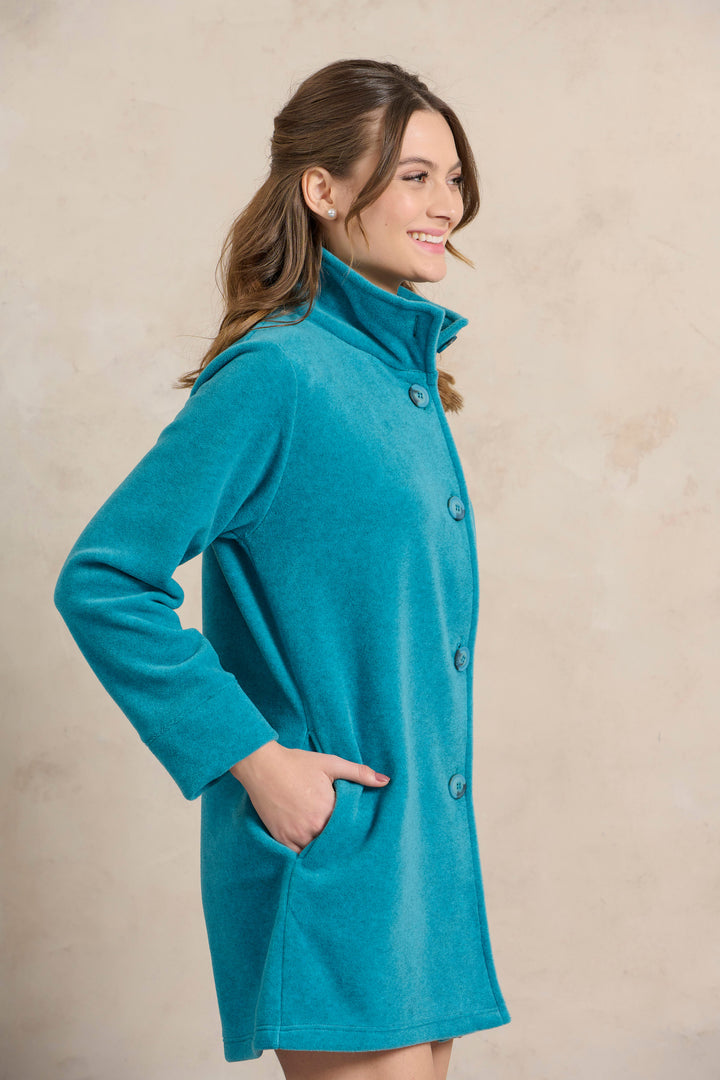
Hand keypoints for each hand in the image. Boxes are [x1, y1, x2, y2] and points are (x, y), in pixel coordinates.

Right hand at [230, 740, 390, 852]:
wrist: (262, 765)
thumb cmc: (297, 763)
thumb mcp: (331, 763)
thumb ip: (359, 773)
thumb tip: (386, 781)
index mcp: (329, 809)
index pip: (350, 829)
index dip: (355, 831)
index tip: (361, 833)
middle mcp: (314, 826)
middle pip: (335, 843)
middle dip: (341, 842)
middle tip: (350, 846)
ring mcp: (296, 834)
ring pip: (317, 851)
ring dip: (325, 850)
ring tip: (333, 850)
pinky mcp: (281, 839)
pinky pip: (298, 856)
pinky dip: (306, 855)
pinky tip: (313, 852)